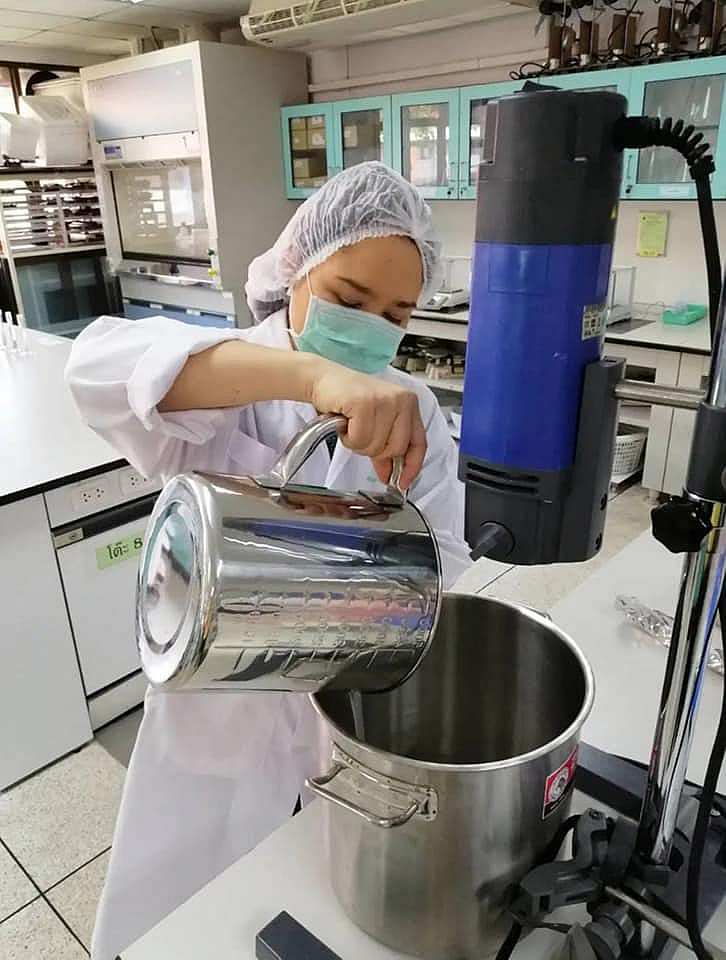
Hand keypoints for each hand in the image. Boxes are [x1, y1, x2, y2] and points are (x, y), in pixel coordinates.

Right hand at [307, 358, 425, 489]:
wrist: (323, 380)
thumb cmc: (348, 401)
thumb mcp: (375, 425)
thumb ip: (386, 447)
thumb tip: (392, 475)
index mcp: (409, 404)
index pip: (419, 442)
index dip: (412, 466)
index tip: (403, 482)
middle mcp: (402, 400)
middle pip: (395, 449)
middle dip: (374, 450)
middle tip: (361, 436)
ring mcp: (385, 400)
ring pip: (376, 446)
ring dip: (358, 443)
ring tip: (351, 425)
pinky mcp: (365, 403)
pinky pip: (360, 438)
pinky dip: (348, 436)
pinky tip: (345, 422)